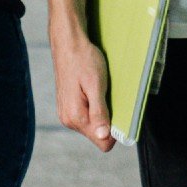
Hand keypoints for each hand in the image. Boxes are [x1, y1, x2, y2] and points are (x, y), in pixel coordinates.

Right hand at [50, 29, 114, 151]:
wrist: (68, 43)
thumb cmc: (83, 60)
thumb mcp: (96, 84)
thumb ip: (99, 112)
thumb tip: (103, 137)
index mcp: (76, 117)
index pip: (103, 143)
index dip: (115, 132)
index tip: (119, 113)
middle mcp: (68, 120)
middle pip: (98, 136)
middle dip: (108, 121)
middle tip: (108, 97)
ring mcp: (66, 114)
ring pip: (93, 126)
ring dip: (101, 113)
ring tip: (99, 91)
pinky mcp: (68, 107)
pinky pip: (87, 117)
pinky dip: (94, 107)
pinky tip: (92, 91)